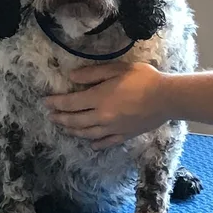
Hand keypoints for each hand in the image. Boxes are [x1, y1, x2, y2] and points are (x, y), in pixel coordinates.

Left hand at [44, 62, 168, 148]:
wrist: (167, 98)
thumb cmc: (144, 79)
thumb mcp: (117, 69)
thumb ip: (93, 74)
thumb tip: (72, 78)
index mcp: (99, 98)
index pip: (71, 103)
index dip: (56, 103)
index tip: (45, 102)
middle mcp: (102, 116)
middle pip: (75, 121)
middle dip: (61, 118)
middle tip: (51, 116)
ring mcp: (113, 128)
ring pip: (87, 133)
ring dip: (73, 131)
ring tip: (65, 128)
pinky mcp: (124, 135)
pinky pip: (106, 142)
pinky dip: (95, 144)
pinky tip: (90, 144)